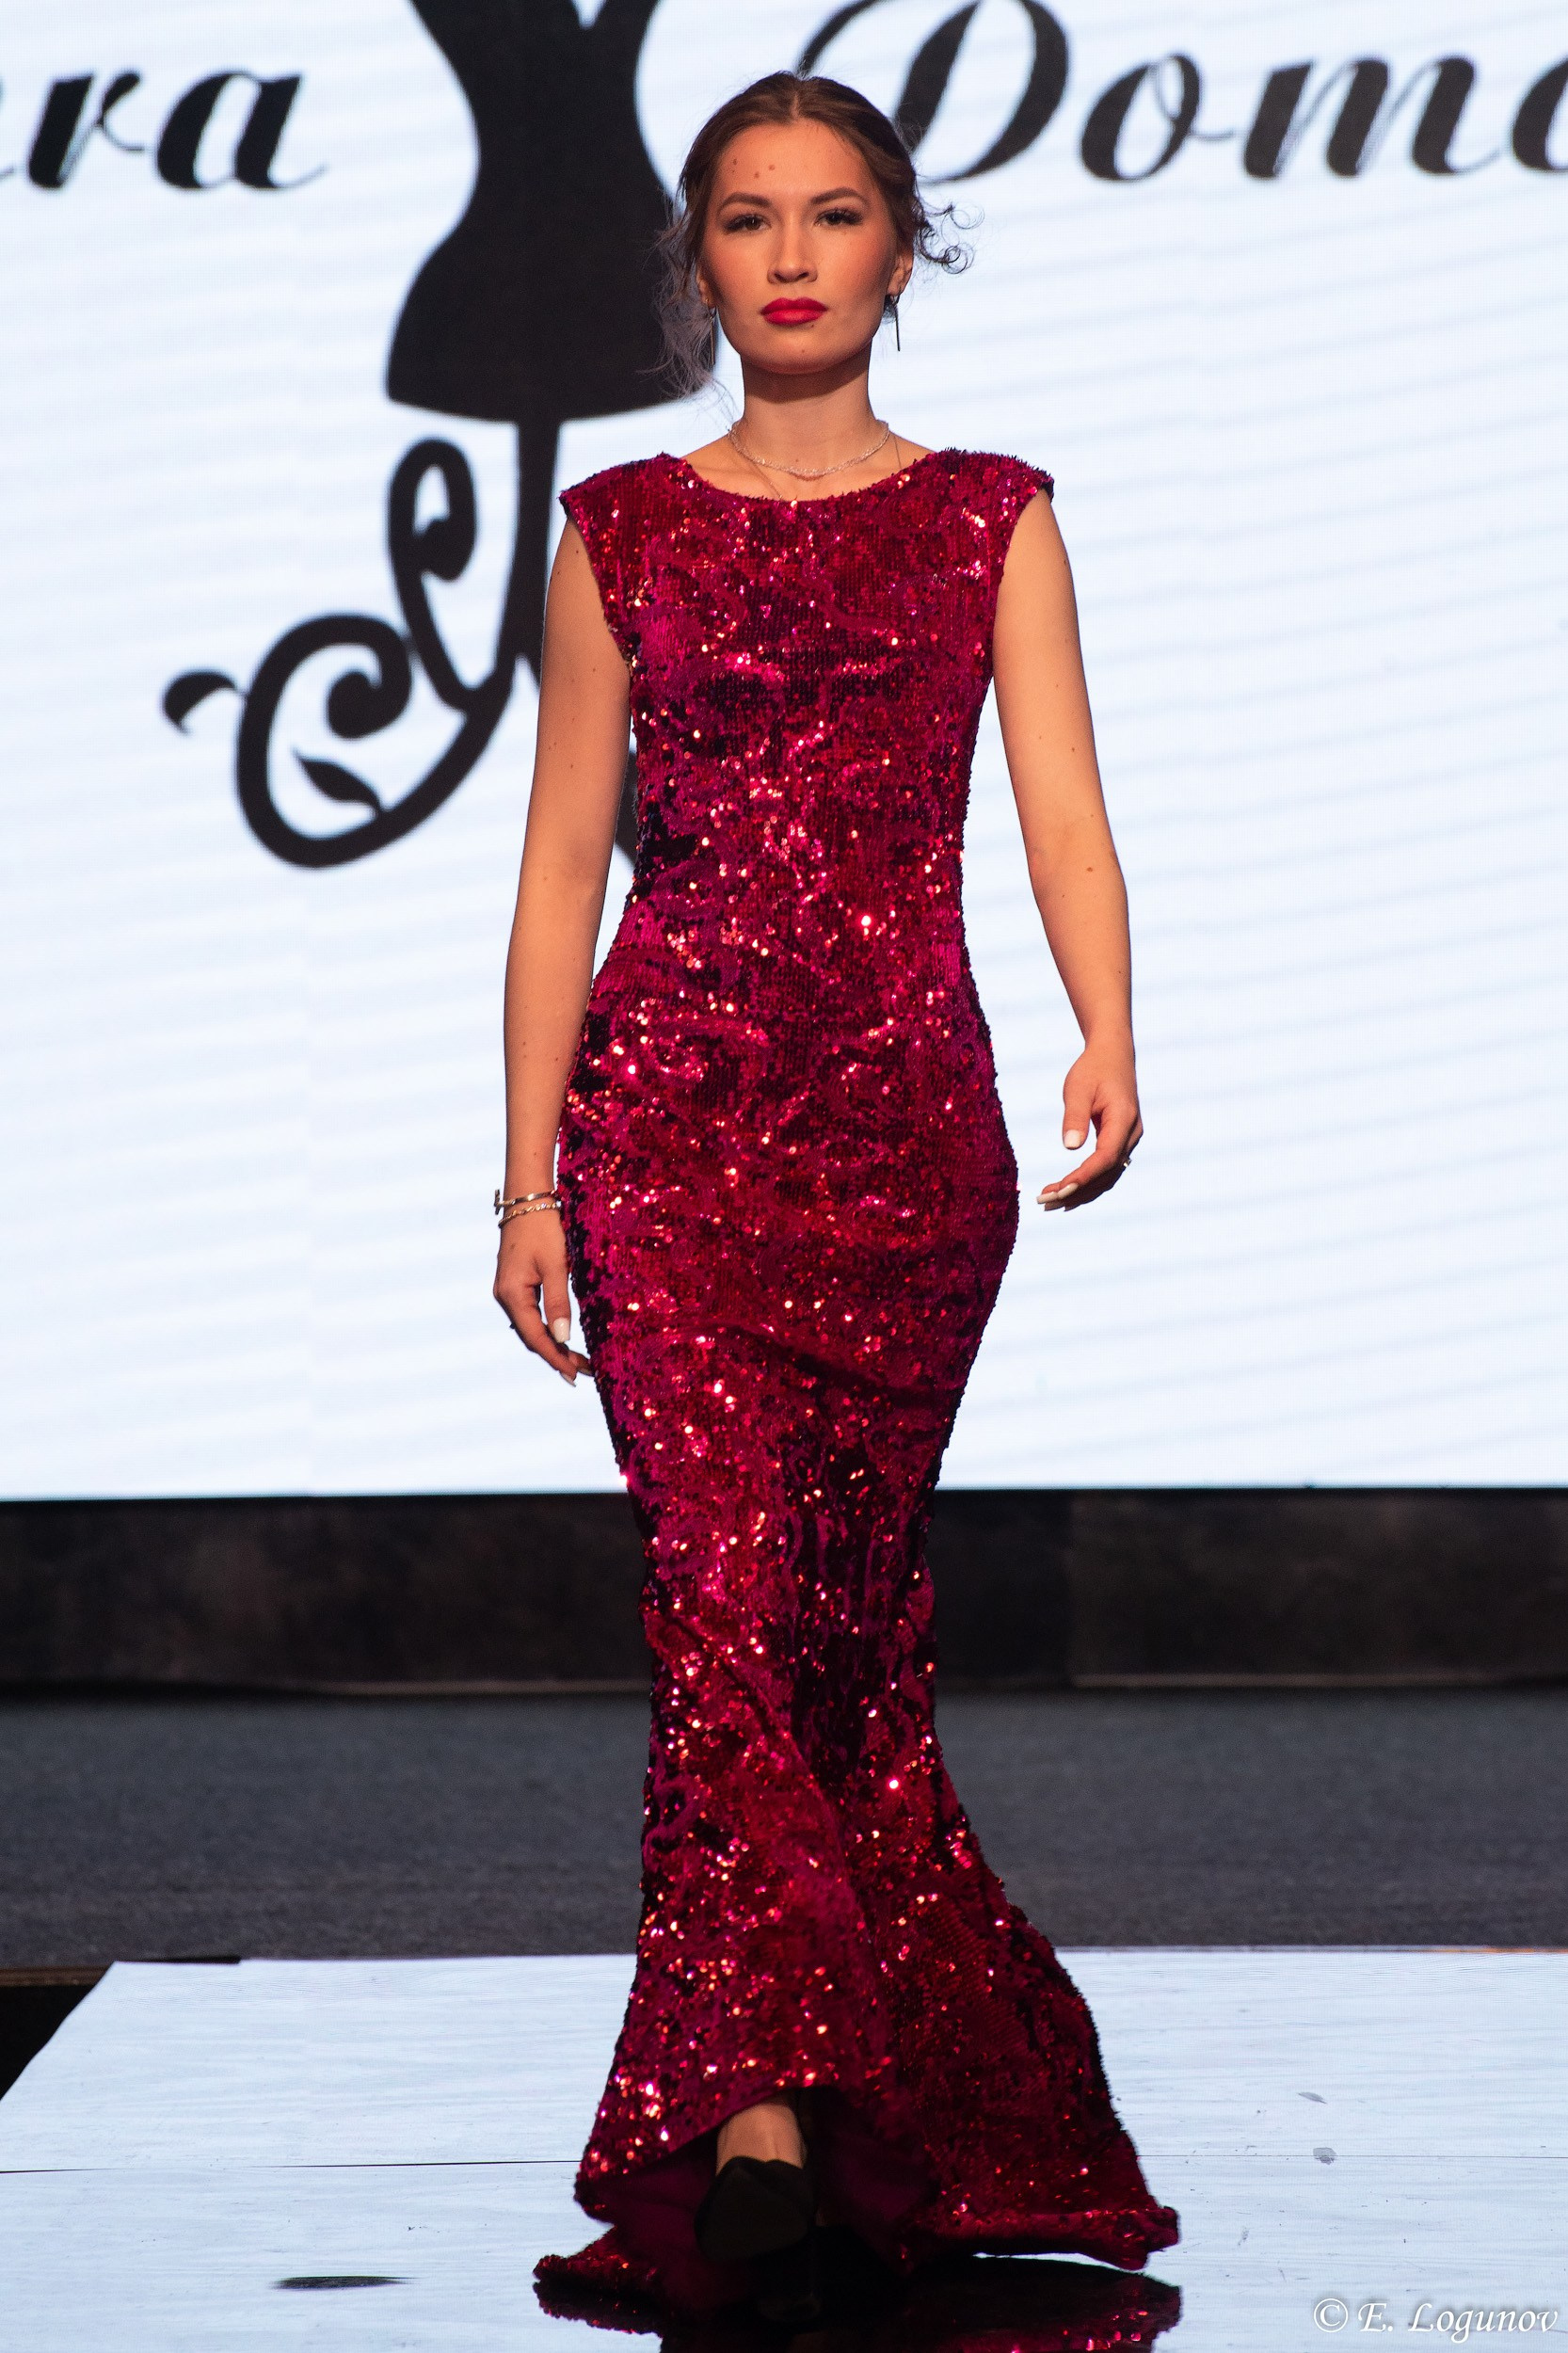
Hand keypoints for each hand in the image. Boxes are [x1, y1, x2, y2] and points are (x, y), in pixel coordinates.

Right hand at [493, 1210, 592, 1383]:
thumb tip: (562, 1339)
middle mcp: (505, 1296)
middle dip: (556, 1355)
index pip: (535, 1337)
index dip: (555, 1358)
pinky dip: (547, 1328)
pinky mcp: (515, 1283)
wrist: (528, 1199)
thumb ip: (559, 1303)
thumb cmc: (544, 1228)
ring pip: (531, 1327)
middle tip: (584, 1372)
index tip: (574, 1376)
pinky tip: (561, 1336)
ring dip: (553, 1343)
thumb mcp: (556, 1266)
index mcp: (512, 1295)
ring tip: (578, 1360)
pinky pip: (530, 1314)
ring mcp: (508, 1290)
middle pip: (531, 1336)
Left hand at [1038, 1039, 1141, 1210]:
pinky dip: (1087, 1183)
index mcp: (1124, 1120)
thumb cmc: (1093, 1069)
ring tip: (1049, 1202)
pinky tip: (1066, 1191)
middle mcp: (1131, 1134)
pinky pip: (1106, 1170)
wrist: (1113, 1056)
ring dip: (1081, 1192)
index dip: (1084, 1177)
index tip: (1060, 1190)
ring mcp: (1129, 1140)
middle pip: (1107, 1174)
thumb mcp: (1078, 1088)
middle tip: (1044, 1202)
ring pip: (1108, 1176)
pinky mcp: (1120, 1142)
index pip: (1105, 1158)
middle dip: (1077, 1191)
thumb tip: (1070, 1146)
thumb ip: (1074, 1116)